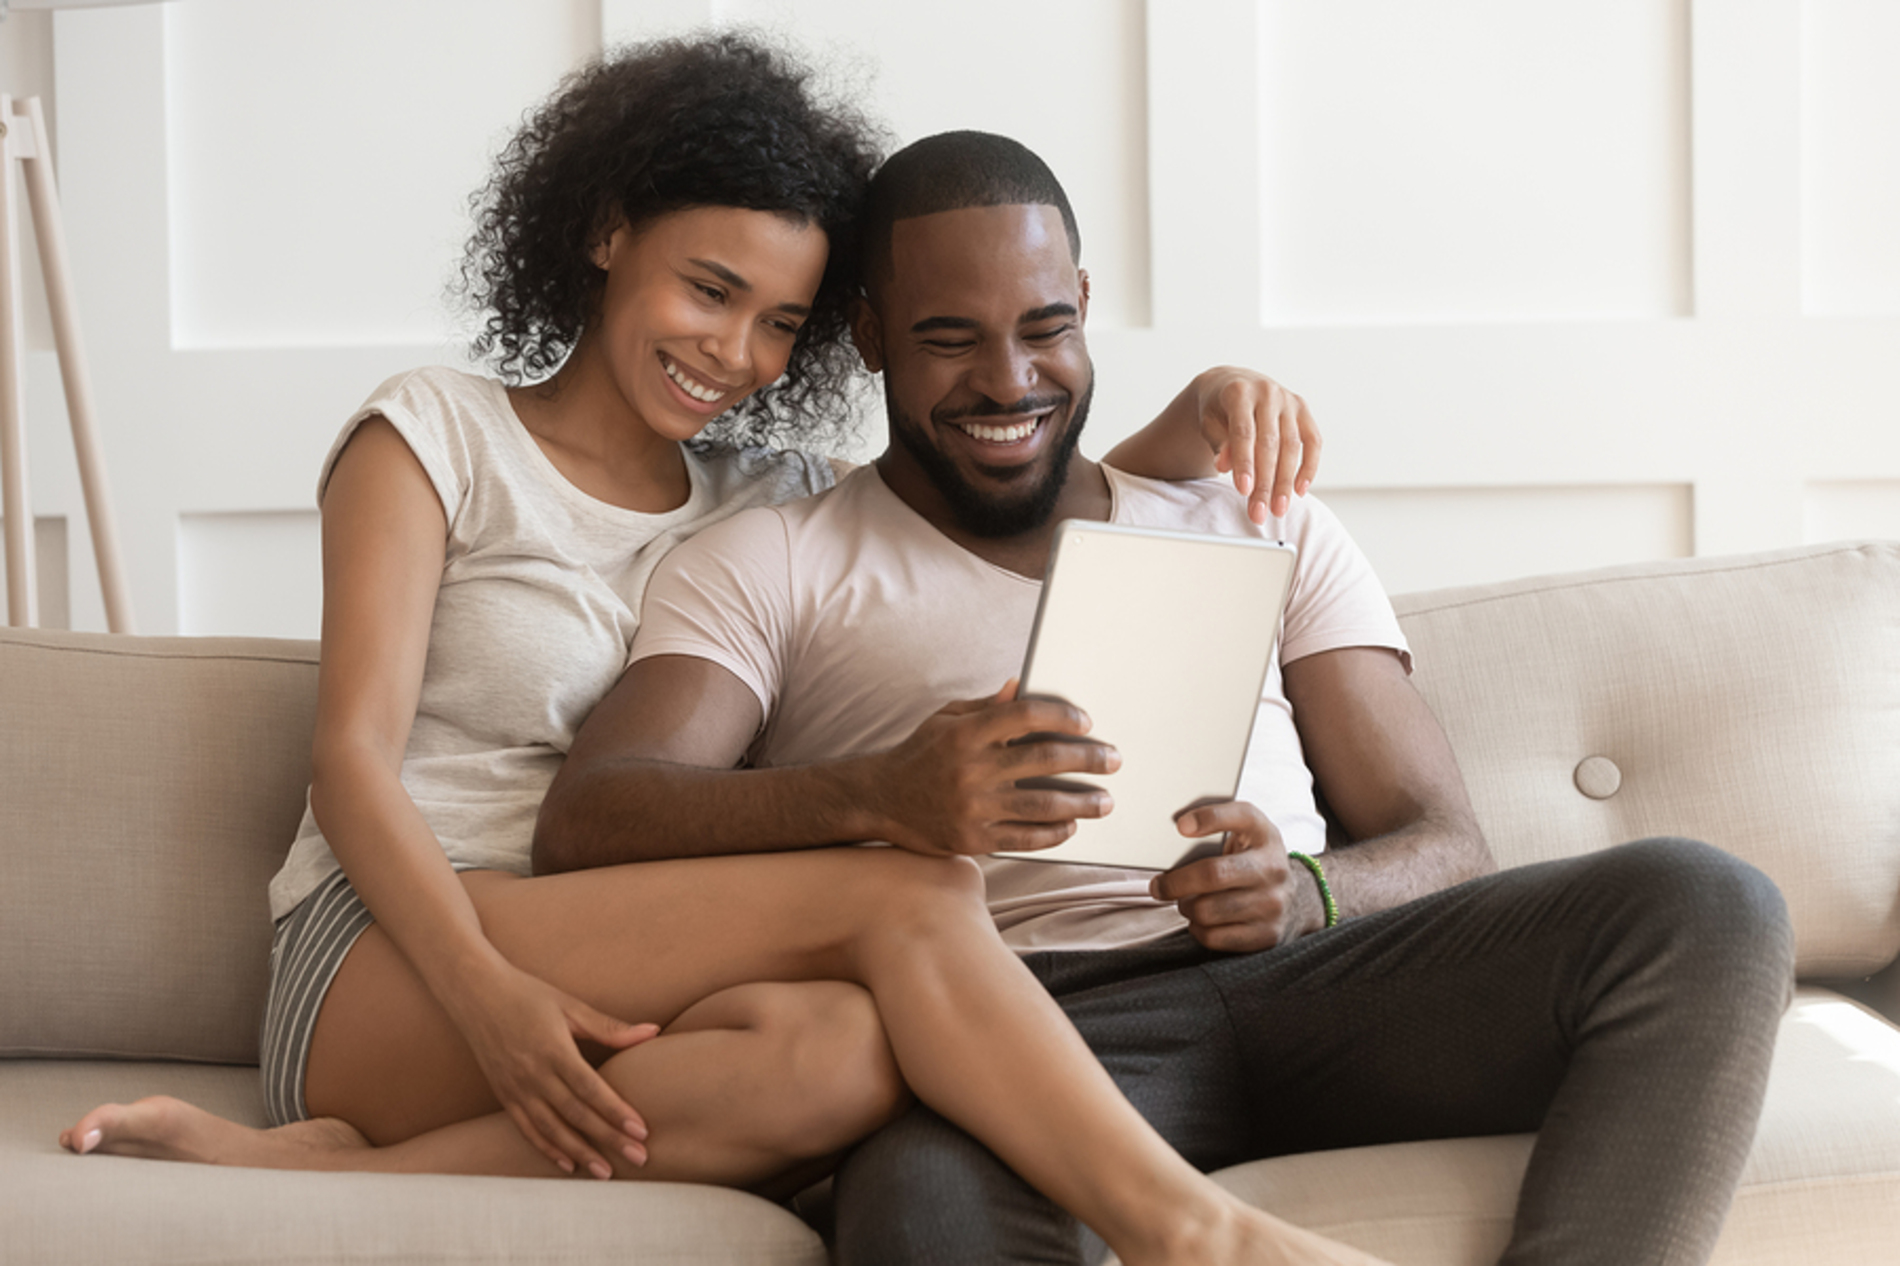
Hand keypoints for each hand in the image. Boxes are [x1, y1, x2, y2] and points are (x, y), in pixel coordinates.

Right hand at [447, 961, 659, 1178]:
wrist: (475, 994)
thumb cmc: (527, 994)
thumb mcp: (569, 1005)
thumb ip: (609, 1027)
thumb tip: (653, 1031)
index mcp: (553, 1049)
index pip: (590, 1089)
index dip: (616, 1112)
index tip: (641, 1131)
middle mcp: (532, 1074)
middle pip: (576, 1114)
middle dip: (608, 1139)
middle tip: (639, 1158)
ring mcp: (515, 1088)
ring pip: (551, 1129)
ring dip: (580, 1152)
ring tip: (606, 1172)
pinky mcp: (503, 1095)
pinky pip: (526, 1129)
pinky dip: (547, 1149)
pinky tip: (568, 1164)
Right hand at [874, 681, 1119, 855]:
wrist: (880, 799)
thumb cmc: (921, 753)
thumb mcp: (947, 719)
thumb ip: (987, 706)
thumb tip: (1021, 686)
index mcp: (967, 732)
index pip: (1027, 715)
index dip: (1063, 715)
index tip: (1087, 722)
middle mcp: (971, 769)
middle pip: (1045, 759)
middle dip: (1088, 758)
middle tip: (1113, 760)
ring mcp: (973, 807)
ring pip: (1043, 805)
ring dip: (1082, 803)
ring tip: (1105, 801)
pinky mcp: (973, 839)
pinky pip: (1025, 838)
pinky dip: (1054, 833)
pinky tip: (1070, 826)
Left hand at [1149, 800, 1316, 951]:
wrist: (1293, 900)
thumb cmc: (1252, 861)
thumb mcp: (1245, 834)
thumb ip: (1216, 826)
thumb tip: (1176, 831)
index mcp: (1265, 835)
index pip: (1242, 816)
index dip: (1210, 818)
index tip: (1181, 826)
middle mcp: (1273, 868)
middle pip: (1212, 874)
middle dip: (1175, 883)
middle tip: (1159, 886)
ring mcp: (1272, 904)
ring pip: (1206, 910)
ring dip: (1186, 907)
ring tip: (1186, 902)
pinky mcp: (1266, 934)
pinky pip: (1214, 937)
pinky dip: (1198, 929)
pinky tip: (1202, 920)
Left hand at [1189, 368, 1319, 524]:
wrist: (1233, 383)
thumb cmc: (1218, 409)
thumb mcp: (1208, 423)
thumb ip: (1217, 443)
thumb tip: (1225, 466)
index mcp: (1239, 392)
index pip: (1244, 433)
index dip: (1244, 463)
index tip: (1244, 491)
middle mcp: (1267, 392)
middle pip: (1269, 444)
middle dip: (1265, 482)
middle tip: (1260, 512)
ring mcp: (1288, 400)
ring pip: (1292, 446)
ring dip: (1286, 482)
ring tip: (1278, 509)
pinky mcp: (1303, 409)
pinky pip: (1313, 441)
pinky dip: (1309, 467)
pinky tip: (1300, 491)